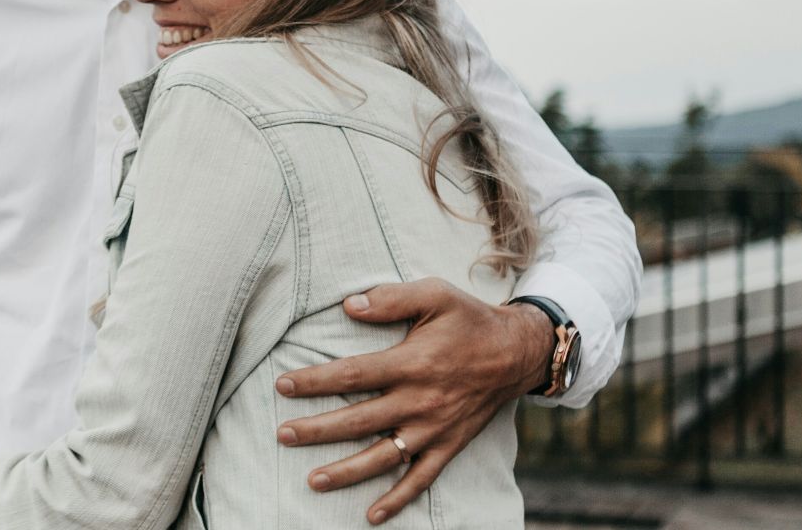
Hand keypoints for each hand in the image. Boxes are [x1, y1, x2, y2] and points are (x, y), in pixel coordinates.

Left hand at [274, 278, 553, 524]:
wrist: (518, 352)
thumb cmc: (470, 319)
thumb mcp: (435, 294)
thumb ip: (391, 299)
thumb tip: (349, 304)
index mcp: (413, 362)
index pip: (353, 374)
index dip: (315, 381)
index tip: (283, 385)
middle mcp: (420, 400)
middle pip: (359, 420)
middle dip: (317, 430)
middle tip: (283, 434)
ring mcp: (434, 428)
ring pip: (384, 456)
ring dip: (347, 471)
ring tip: (313, 480)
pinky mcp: (449, 445)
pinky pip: (421, 479)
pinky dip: (397, 499)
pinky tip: (372, 515)